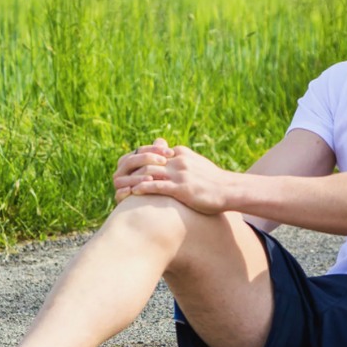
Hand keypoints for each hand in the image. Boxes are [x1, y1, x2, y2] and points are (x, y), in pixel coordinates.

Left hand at [113, 144, 232, 213]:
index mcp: (180, 153)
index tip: (124, 168)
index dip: (137, 160)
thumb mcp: (197, 165)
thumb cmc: (214, 181)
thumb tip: (170, 163)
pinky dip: (143, 189)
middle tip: (116, 178)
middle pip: (147, 161)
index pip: (152, 153)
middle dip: (130, 169)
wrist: (230, 190)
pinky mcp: (182, 189)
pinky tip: (132, 194)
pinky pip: (157, 187)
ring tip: (120, 187)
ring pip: (149, 173)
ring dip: (132, 180)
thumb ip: (183, 161)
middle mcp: (178, 161)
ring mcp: (180, 174)